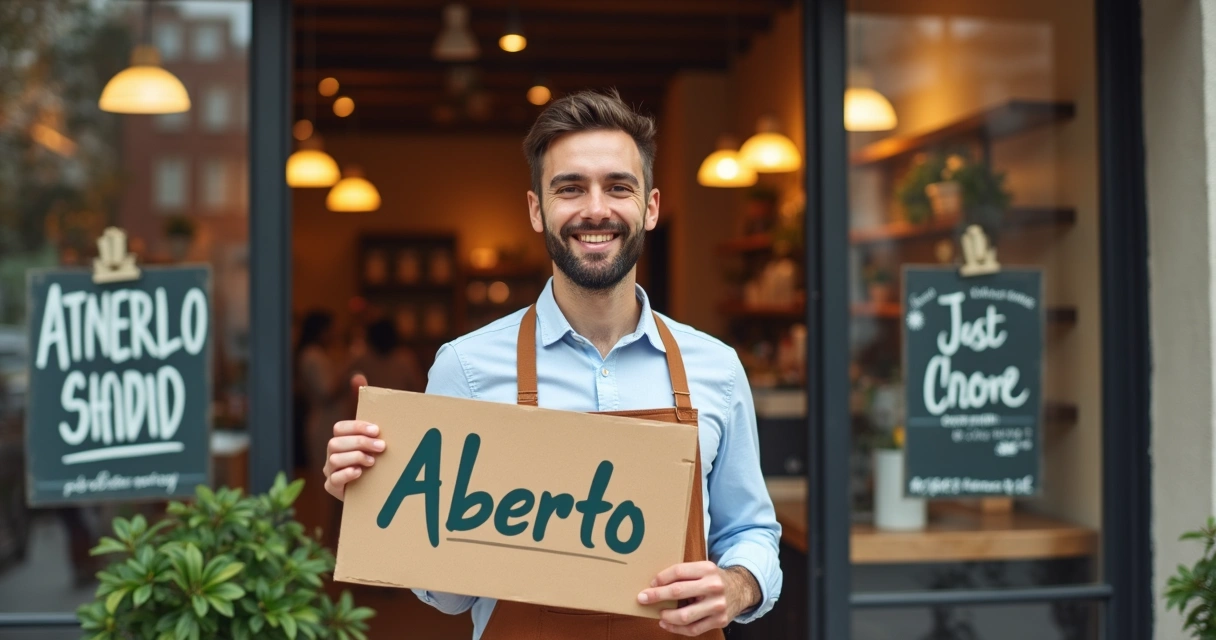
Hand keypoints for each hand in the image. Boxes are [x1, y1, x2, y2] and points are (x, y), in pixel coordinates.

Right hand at [322, 374, 386, 500]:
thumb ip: (366, 407)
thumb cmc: (375, 454)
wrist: (379, 486)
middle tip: (382, 447)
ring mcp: (331, 471)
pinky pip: (333, 481)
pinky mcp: (333, 488)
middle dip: (359, 443)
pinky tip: (359, 472)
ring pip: (334, 460)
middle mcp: (332, 453)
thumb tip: (358, 377)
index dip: (357, 427)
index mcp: (341, 438)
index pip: (340, 427)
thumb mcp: (375, 433)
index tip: (377, 430)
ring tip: (373, 461)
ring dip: (355, 458)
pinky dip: (346, 475)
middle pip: (335, 443)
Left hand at [636, 561, 760, 635]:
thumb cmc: (714, 579)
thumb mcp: (703, 569)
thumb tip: (655, 585)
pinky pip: (694, 629)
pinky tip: (667, 624)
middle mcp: (714, 586)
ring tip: (659, 614)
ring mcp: (717, 605)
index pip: (678, 572)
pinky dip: (677, 629)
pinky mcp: (720, 620)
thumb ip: (684, 575)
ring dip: (667, 616)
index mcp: (707, 569)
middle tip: (642, 598)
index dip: (661, 578)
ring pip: (685, 615)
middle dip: (656, 596)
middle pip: (678, 592)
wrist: (741, 589)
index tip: (650, 584)